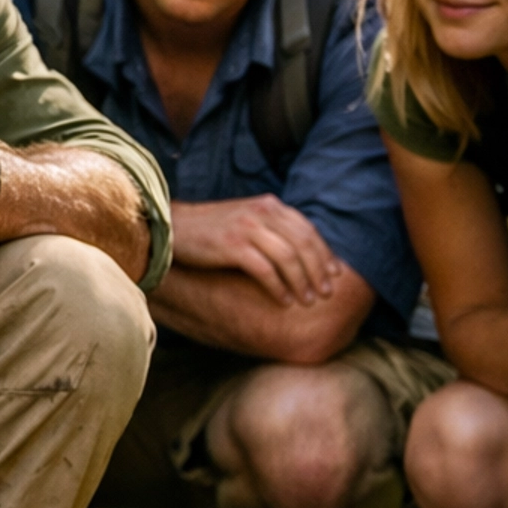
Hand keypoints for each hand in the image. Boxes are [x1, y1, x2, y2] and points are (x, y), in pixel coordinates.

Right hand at [170, 197, 340, 306]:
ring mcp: (247, 228)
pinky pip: (265, 270)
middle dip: (319, 271)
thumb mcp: (244, 219)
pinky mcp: (232, 246)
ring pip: (288, 257)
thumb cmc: (209, 229)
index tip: (335, 274)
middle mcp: (261, 213)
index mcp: (268, 205)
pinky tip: (283, 302)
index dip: (325, 253)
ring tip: (307, 301)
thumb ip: (270, 228)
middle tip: (326, 293)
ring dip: (301, 282)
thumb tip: (297, 251)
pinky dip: (278, 288)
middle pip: (303, 244)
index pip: (307, 229)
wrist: (172, 227)